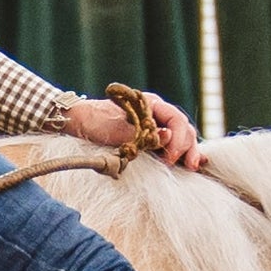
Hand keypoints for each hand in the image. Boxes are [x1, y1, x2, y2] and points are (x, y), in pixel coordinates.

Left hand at [61, 89, 206, 169]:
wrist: (79, 122)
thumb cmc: (96, 121)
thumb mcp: (117, 129)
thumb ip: (144, 133)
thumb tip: (169, 135)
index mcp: (152, 104)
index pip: (176, 119)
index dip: (178, 139)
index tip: (169, 158)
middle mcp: (157, 113)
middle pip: (183, 128)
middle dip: (188, 146)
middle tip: (188, 166)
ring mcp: (155, 125)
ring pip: (180, 135)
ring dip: (187, 150)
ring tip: (191, 166)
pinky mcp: (151, 138)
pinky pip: (170, 143)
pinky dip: (179, 152)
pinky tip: (187, 162)